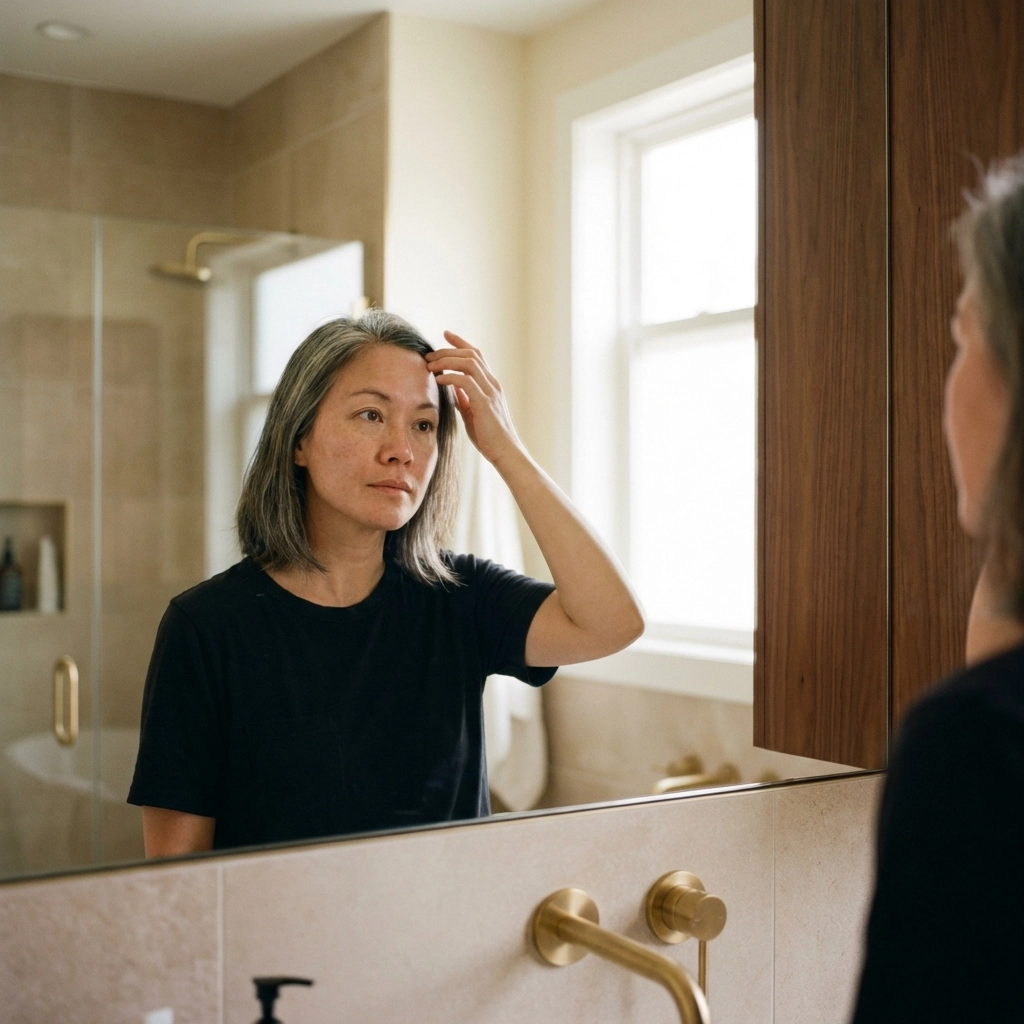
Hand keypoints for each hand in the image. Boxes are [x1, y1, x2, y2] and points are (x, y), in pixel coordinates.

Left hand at [425, 331, 523, 465]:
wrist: (505, 453)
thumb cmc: (489, 437)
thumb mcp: (473, 412)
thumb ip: (464, 398)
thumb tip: (451, 387)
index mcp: (491, 385)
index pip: (477, 355)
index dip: (460, 343)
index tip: (445, 334)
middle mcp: (493, 384)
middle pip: (471, 355)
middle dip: (448, 351)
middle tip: (429, 355)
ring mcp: (490, 392)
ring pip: (469, 363)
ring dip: (446, 361)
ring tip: (430, 365)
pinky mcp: (485, 403)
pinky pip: (466, 381)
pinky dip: (450, 377)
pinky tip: (438, 380)